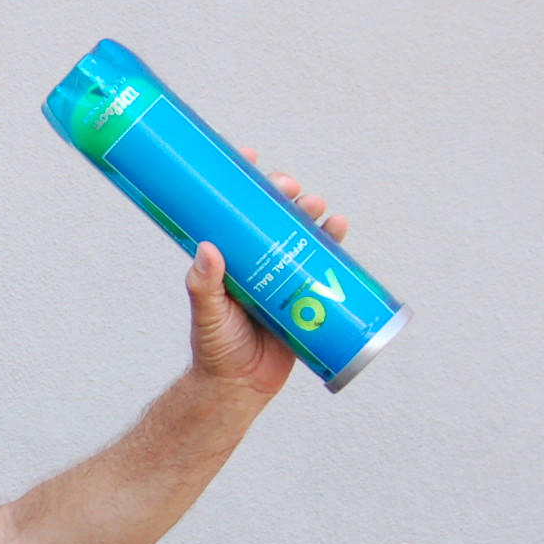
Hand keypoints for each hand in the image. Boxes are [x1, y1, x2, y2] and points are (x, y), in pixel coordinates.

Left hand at [186, 150, 350, 397]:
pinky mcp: (306, 293)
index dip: (241, 183)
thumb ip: (204, 286)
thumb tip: (207, 248)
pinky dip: (334, 243)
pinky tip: (339, 227)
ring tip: (318, 207)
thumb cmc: (216, 349)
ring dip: (312, 214)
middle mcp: (257, 261)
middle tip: (289, 187)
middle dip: (284, 195)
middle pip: (274, 216)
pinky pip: (324, 262)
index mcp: (229, 259)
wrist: (240, 387)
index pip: (233, 213)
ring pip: (301, 234)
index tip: (248, 156)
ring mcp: (283, 275)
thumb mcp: (208, 315)